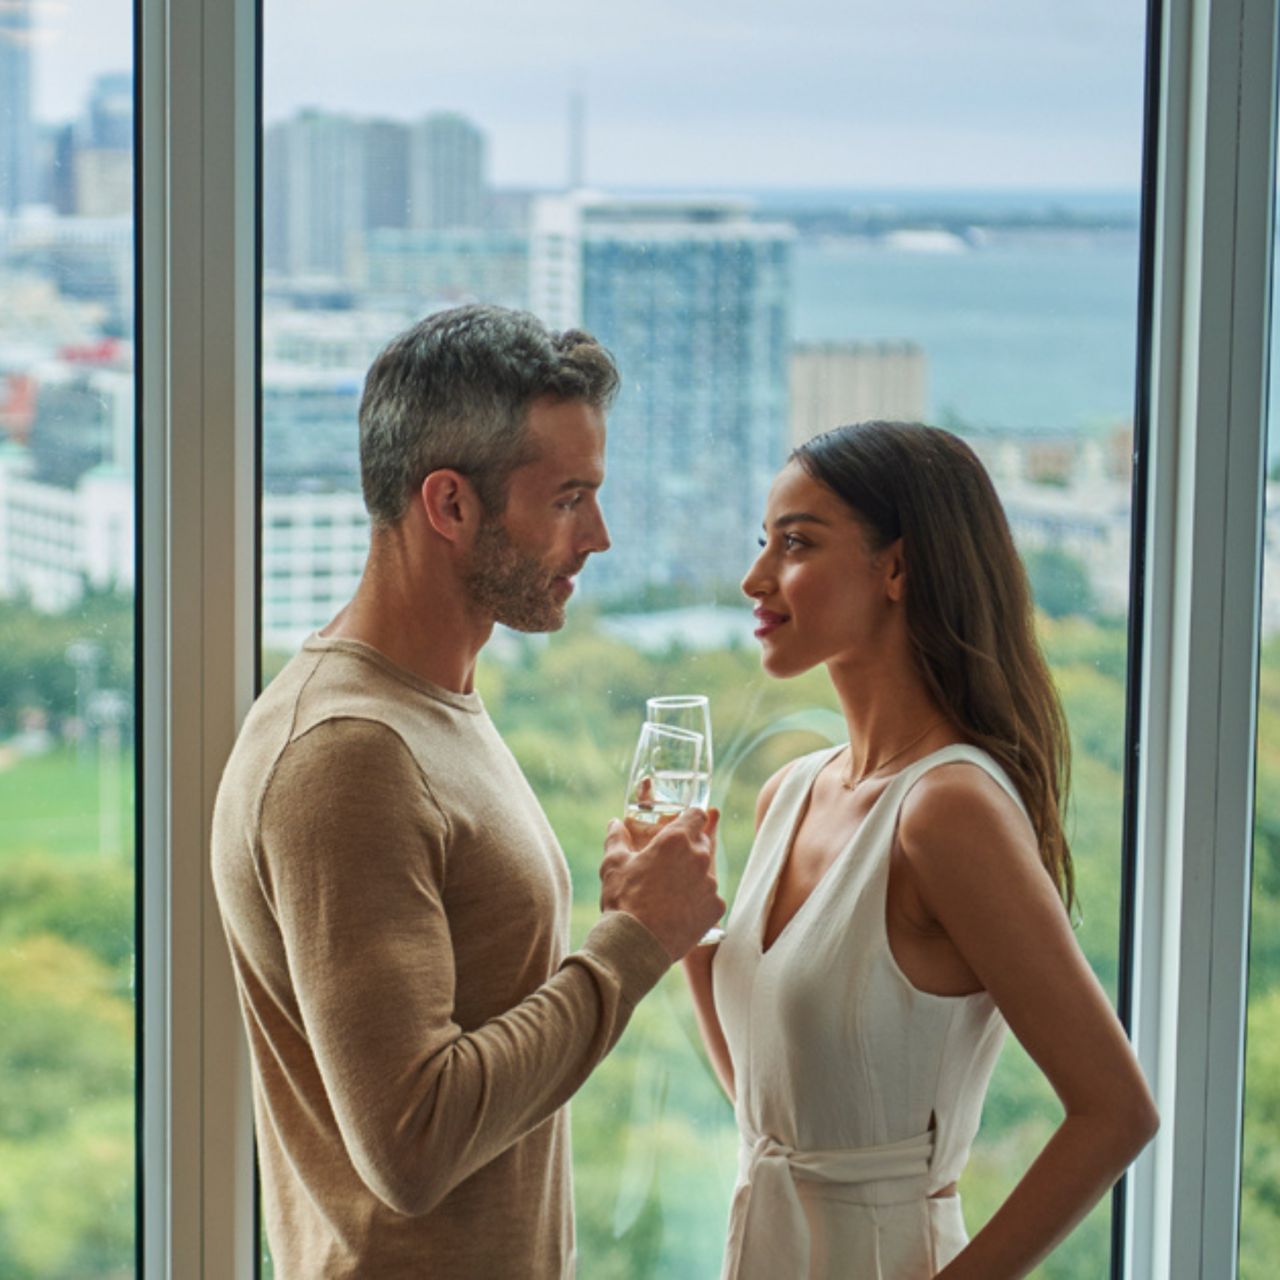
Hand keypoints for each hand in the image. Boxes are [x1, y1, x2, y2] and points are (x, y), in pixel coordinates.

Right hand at [599, 808, 723, 960]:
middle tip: (669, 862)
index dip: (690, 819)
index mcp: (676, 839)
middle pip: (702, 842)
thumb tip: (614, 824)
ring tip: (670, 893)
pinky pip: (710, 898)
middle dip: (689, 848)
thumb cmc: (624, 900)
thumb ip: (616, 838)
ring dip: (693, 876)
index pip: (697, 814)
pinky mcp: (716, 907)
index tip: (683, 826)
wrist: (636, 944)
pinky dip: (699, 901)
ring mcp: (711, 883)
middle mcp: (699, 856)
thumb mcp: (613, 864)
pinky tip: (679, 911)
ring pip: (706, 871)